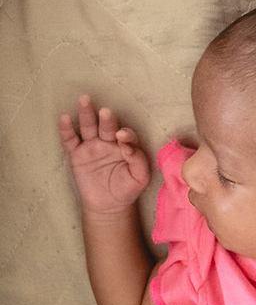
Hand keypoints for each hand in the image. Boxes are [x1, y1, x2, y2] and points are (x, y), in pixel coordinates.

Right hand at [58, 95, 150, 219]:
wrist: (109, 205)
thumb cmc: (127, 188)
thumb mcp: (140, 177)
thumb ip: (139, 160)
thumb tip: (128, 146)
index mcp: (126, 146)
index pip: (127, 135)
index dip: (126, 135)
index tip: (122, 137)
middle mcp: (108, 142)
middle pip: (107, 126)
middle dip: (106, 118)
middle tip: (105, 111)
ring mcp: (91, 146)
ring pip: (88, 127)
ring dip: (86, 113)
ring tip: (85, 100)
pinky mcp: (76, 154)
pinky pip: (70, 140)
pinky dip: (66, 130)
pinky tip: (65, 118)